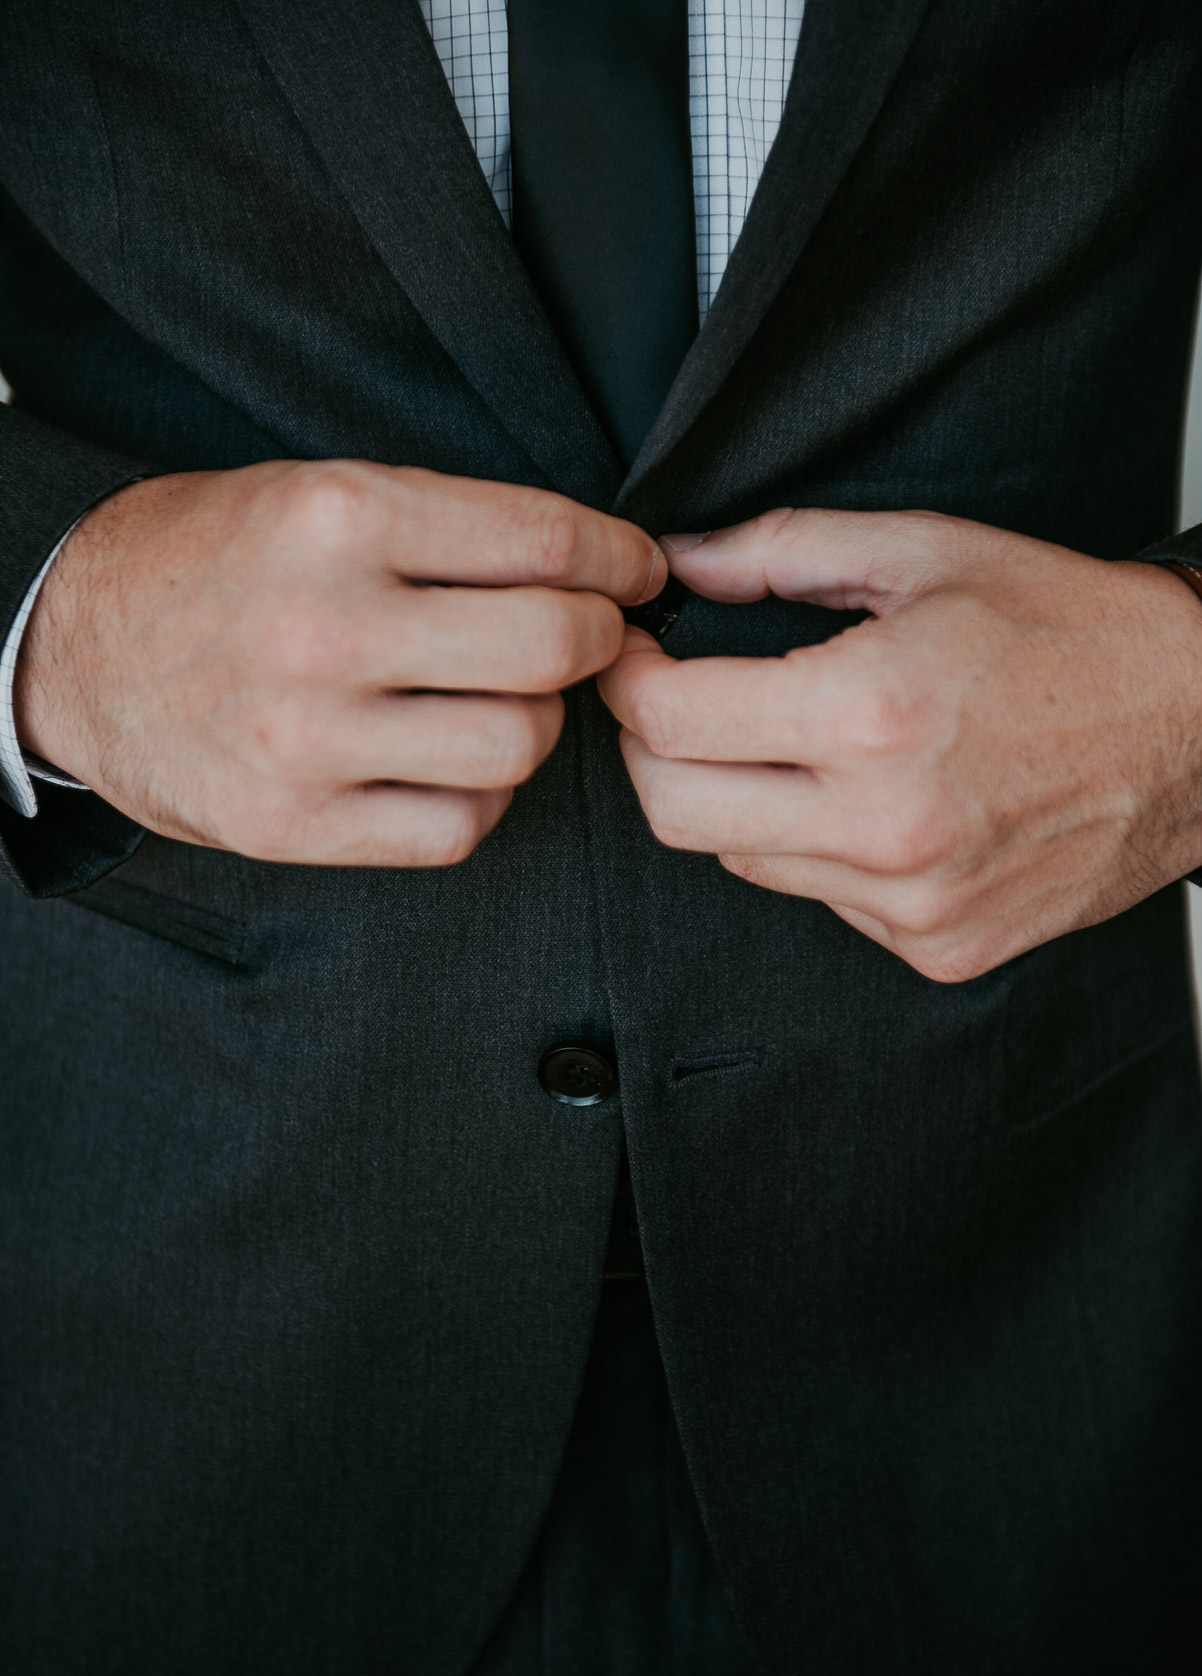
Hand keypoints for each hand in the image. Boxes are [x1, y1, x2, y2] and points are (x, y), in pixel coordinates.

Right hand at [16, 461, 661, 863]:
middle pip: (552, 648)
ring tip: (497, 699)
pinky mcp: (294, 824)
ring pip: (517, 746)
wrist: (72, 650)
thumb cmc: (213, 563)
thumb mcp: (315, 495)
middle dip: (599, 640)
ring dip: (535, 723)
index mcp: (337, 519)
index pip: (544, 541)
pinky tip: (448, 761)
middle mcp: (325, 628)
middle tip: (591, 636)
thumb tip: (596, 568)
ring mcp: (308, 739)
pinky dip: (479, 796)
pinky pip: (458, 827)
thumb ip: (449, 528)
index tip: (637, 573)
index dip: (621, 560)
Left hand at [597, 509, 1201, 981]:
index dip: (624, 681)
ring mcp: (911, 901)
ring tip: (799, 744)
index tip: (630, 656)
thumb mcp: (926, 552)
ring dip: (736, 800)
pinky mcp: (937, 946)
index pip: (668, 723)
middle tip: (676, 702)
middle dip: (649, 750)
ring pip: (740, 862)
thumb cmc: (1074, 631)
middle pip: (674, 812)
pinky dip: (815, 850)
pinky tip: (871, 800)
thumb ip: (782, 552)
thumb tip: (681, 563)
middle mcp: (882, 825)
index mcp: (869, 712)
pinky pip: (821, 900)